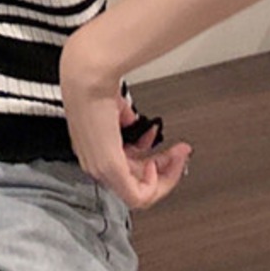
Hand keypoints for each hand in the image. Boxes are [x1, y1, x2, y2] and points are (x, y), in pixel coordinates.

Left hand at [60, 21, 191, 209]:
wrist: (88, 74)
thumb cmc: (93, 81)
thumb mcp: (114, 106)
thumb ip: (125, 120)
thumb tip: (134, 124)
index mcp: (92, 148)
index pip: (126, 169)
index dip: (150, 158)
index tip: (163, 144)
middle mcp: (94, 162)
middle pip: (137, 184)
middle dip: (166, 169)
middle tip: (181, 153)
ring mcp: (100, 168)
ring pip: (140, 192)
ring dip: (166, 174)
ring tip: (179, 153)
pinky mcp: (108, 168)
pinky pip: (138, 196)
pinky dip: (156, 185)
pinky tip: (159, 163)